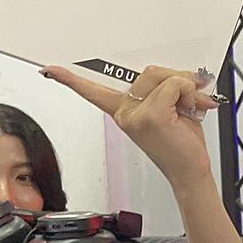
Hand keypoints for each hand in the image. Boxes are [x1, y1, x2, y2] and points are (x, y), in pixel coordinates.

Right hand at [40, 63, 218, 194]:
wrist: (190, 172)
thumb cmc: (182, 145)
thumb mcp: (171, 109)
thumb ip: (166, 88)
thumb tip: (182, 74)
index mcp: (123, 111)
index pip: (93, 91)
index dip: (71, 79)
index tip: (51, 70)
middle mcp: (124, 113)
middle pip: (147, 71)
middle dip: (174, 78)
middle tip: (187, 97)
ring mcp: (134, 115)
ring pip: (160, 75)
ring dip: (184, 87)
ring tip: (187, 107)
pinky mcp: (150, 116)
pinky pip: (174, 85)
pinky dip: (189, 93)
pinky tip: (189, 110)